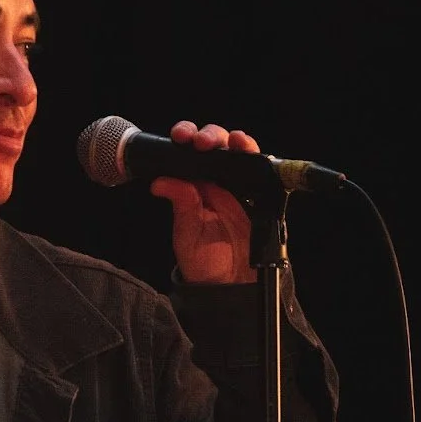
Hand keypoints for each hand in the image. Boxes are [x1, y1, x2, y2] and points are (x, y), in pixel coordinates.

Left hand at [149, 120, 260, 283]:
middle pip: (216, 147)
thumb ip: (181, 203)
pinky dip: (256, 156)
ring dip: (234, 141)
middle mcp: (218, 182)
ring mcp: (241, 188)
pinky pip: (262, 172)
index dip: (186, 138)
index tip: (179, 137)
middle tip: (199, 141)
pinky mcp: (261, 197)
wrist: (230, 284)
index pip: (190, 154)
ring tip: (227, 140)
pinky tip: (246, 148)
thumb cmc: (203, 258)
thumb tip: (159, 182)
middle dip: (208, 136)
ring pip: (239, 153)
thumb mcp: (187, 230)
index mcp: (195, 186)